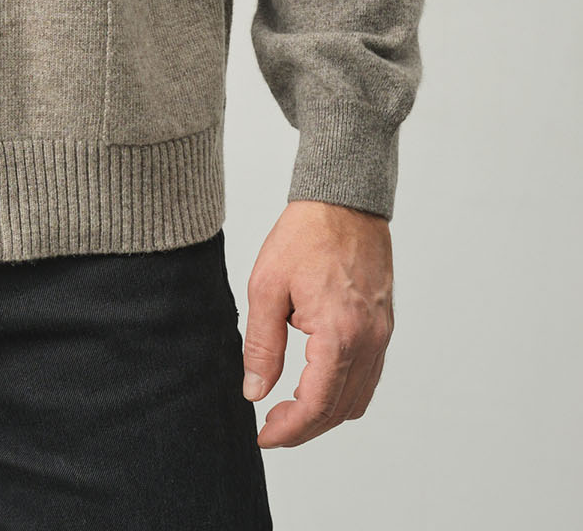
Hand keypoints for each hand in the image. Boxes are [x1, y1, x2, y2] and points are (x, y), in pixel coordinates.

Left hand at [240, 199, 394, 448]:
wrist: (344, 201)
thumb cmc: (305, 236)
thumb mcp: (267, 287)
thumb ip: (262, 345)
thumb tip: (254, 391)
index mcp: (339, 334)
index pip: (316, 405)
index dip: (289, 430)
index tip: (263, 436)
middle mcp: (368, 342)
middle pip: (340, 411)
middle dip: (305, 428)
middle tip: (271, 428)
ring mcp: (380, 336)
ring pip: (358, 400)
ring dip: (325, 414)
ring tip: (289, 410)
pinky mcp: (383, 328)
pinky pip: (368, 378)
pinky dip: (343, 393)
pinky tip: (315, 385)